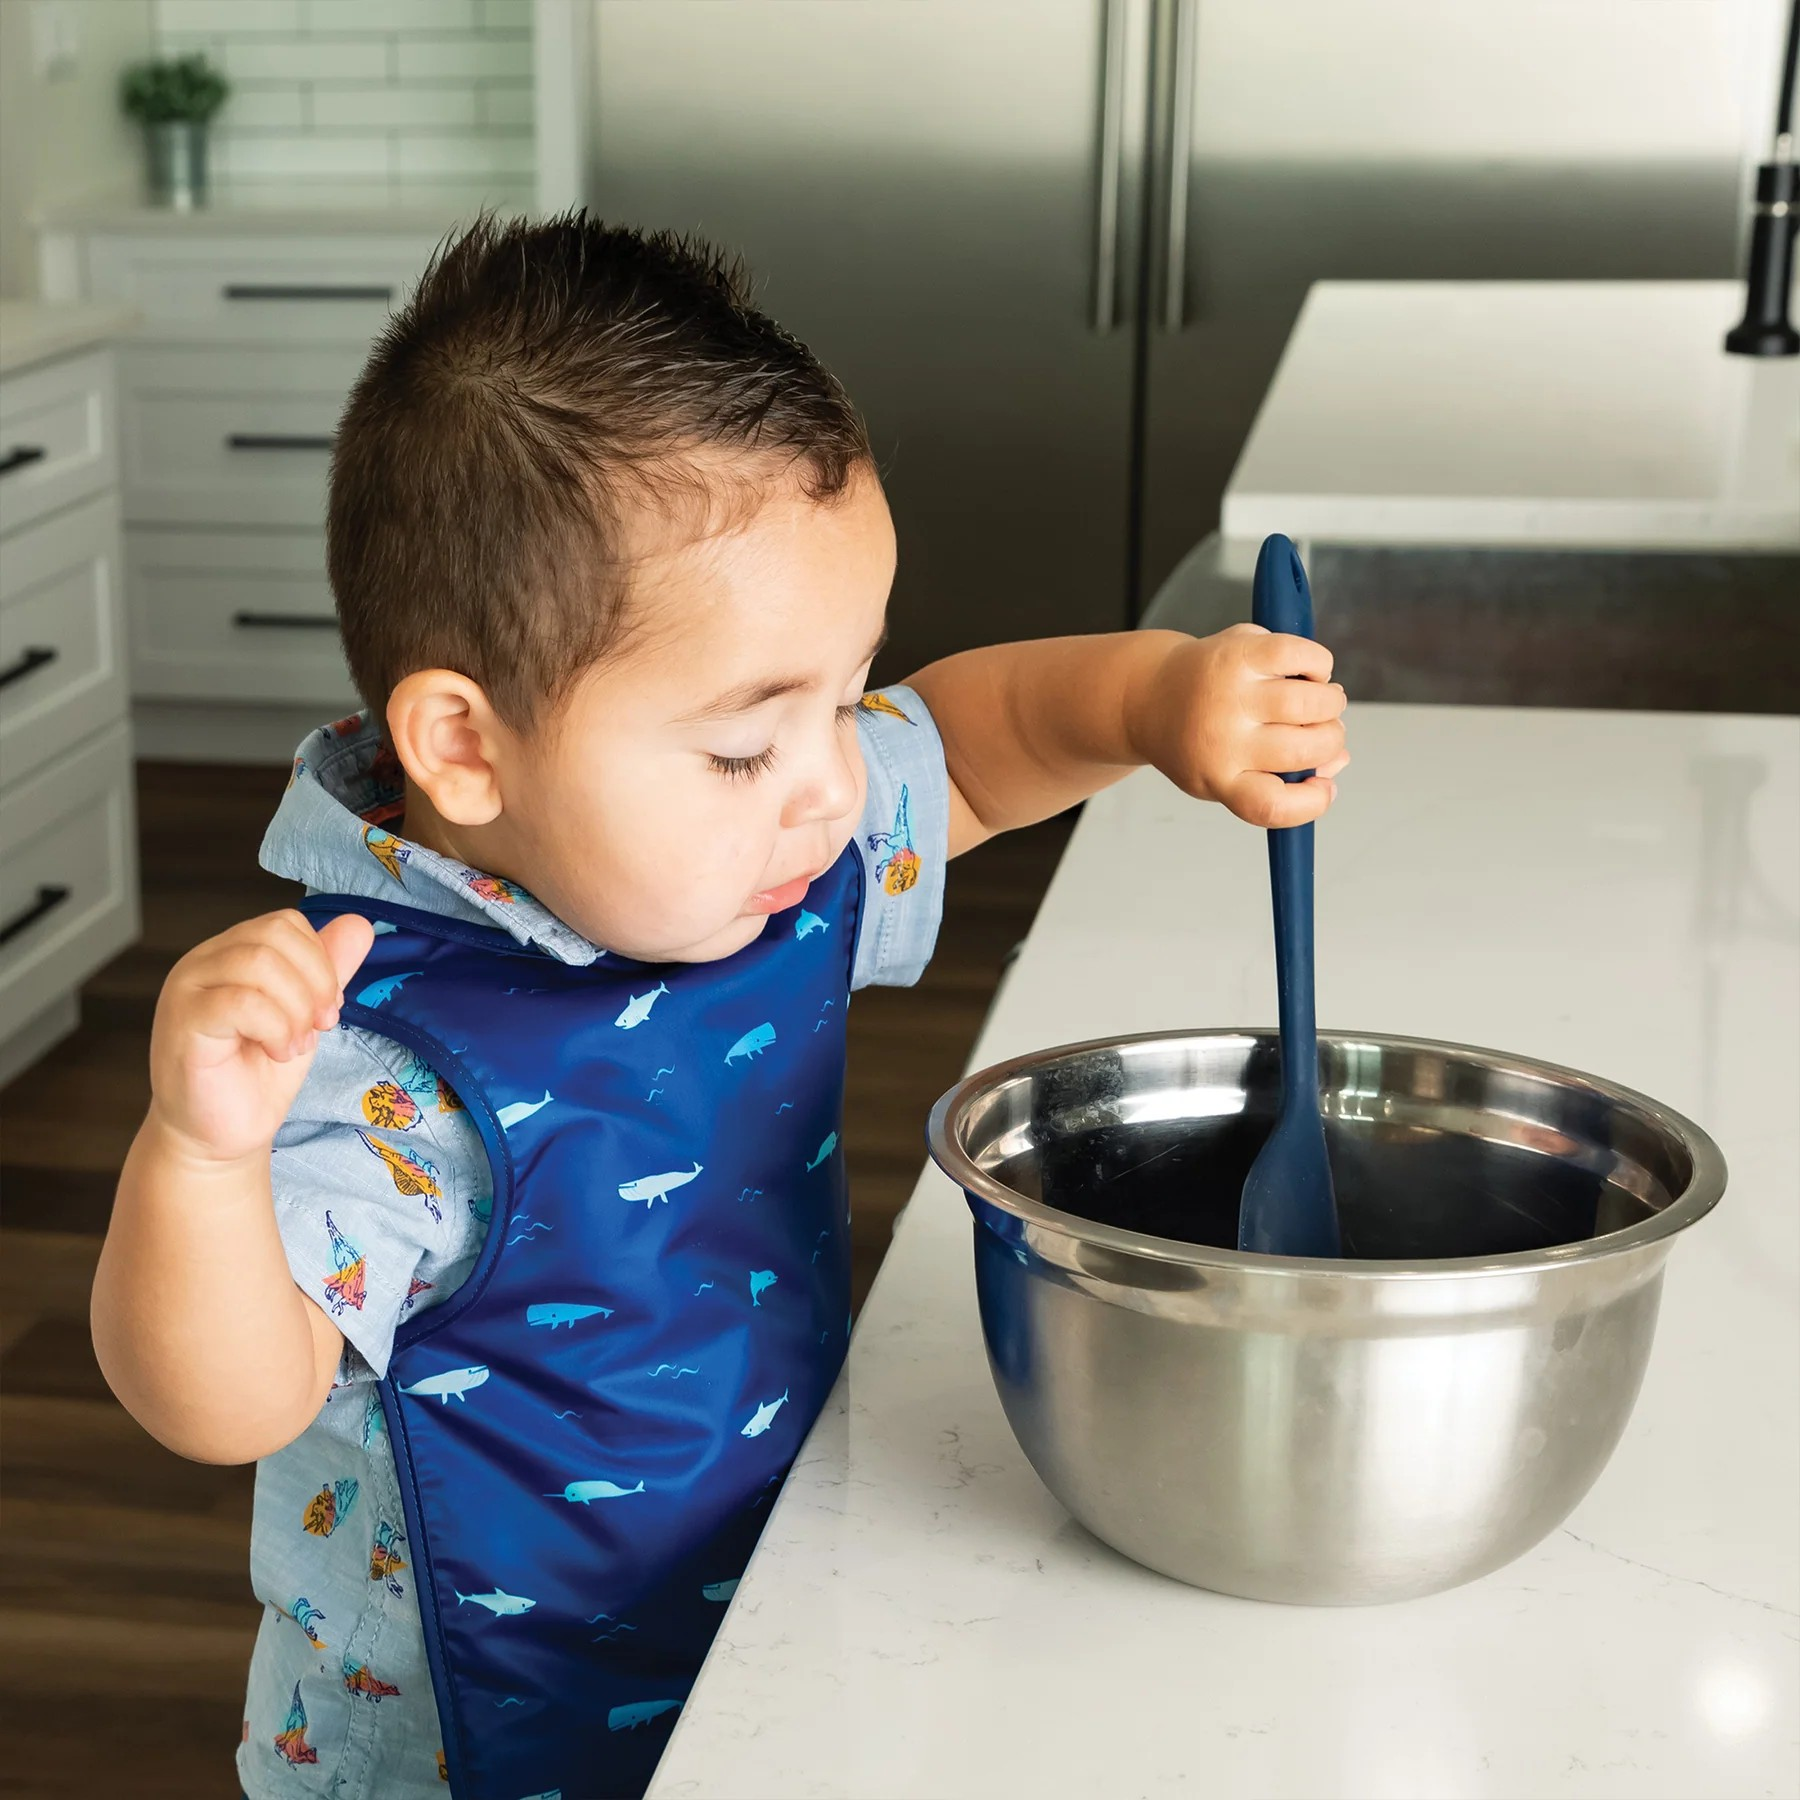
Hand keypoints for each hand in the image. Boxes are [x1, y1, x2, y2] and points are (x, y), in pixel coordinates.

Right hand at [147, 910, 374, 1169]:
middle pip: (275, 936)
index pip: (286, 923)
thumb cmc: (257, 1074)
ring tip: (294, 1045)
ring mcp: (188, 990)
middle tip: (319, 1026)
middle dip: (316, 982)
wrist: (222, 1134)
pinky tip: (277, 1053)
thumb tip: (359, 924)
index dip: (321, 961)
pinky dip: (275, 1028)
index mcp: (230, 953)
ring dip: (296, 1008)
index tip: (330, 1007)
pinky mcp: (184, 1022)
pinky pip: (241, 1001)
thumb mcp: (306, 1013)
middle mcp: (204, 963)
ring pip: (260, 963)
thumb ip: (327, 969)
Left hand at [1133, 625, 1347, 827]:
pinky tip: (1308, 672)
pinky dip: (1318, 663)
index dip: (1311, 803)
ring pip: (1310, 702)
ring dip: (1330, 703)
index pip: (1270, 805)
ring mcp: (1228, 694)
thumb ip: (1283, 778)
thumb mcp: (1227, 774)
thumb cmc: (1200, 741)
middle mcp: (1220, 738)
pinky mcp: (1235, 652)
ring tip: (1321, 700)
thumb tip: (1337, 759)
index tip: (1323, 787)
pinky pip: (1300, 655)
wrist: (1146, 696)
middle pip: (1304, 749)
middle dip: (1331, 739)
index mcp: (1218, 778)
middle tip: (1324, 729)